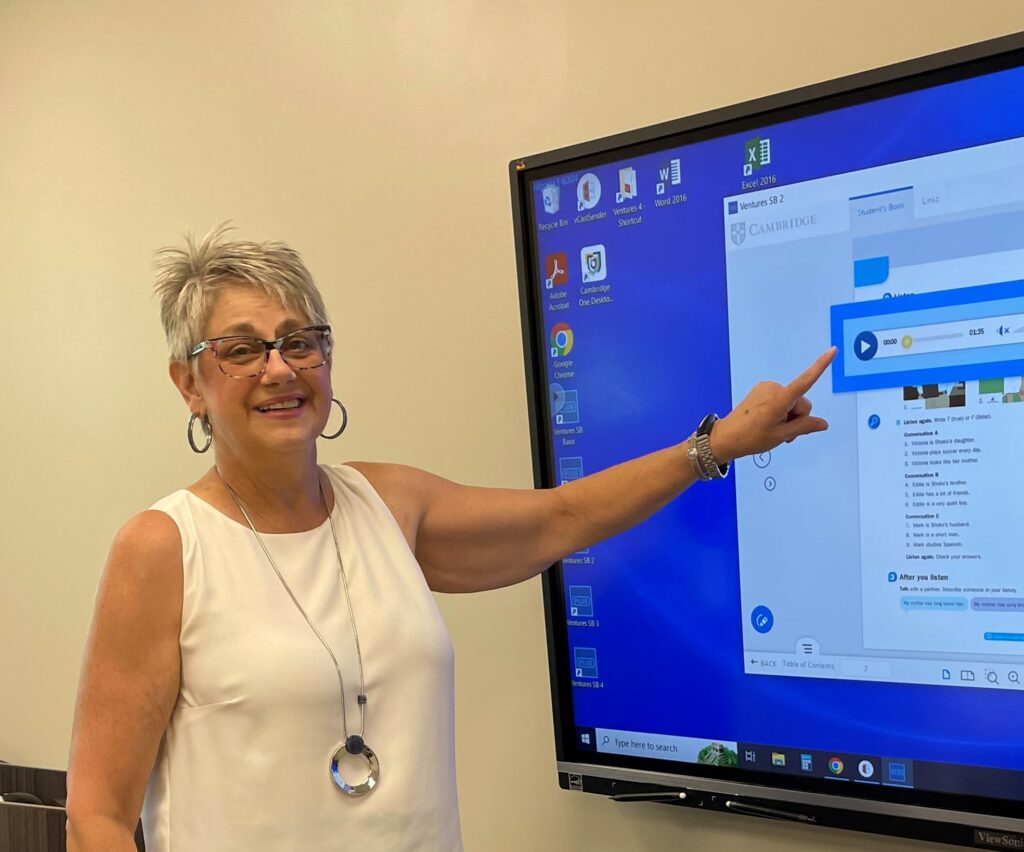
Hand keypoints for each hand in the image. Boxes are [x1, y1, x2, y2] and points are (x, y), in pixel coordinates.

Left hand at [708, 347, 835, 463]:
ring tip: (773, 428)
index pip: (806, 381)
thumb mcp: (781, 435)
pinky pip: (781, 399)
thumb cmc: (751, 438)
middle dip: (797, 417)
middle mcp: (773, 388)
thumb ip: (804, 427)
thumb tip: (823, 423)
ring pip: (791, 402)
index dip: (821, 365)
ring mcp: (766, 388)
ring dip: (788, 416)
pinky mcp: (761, 390)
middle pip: (801, 402)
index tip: (832, 350)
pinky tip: (769, 421)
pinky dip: (780, 410)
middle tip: (783, 433)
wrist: (726, 437)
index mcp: (779, 399)